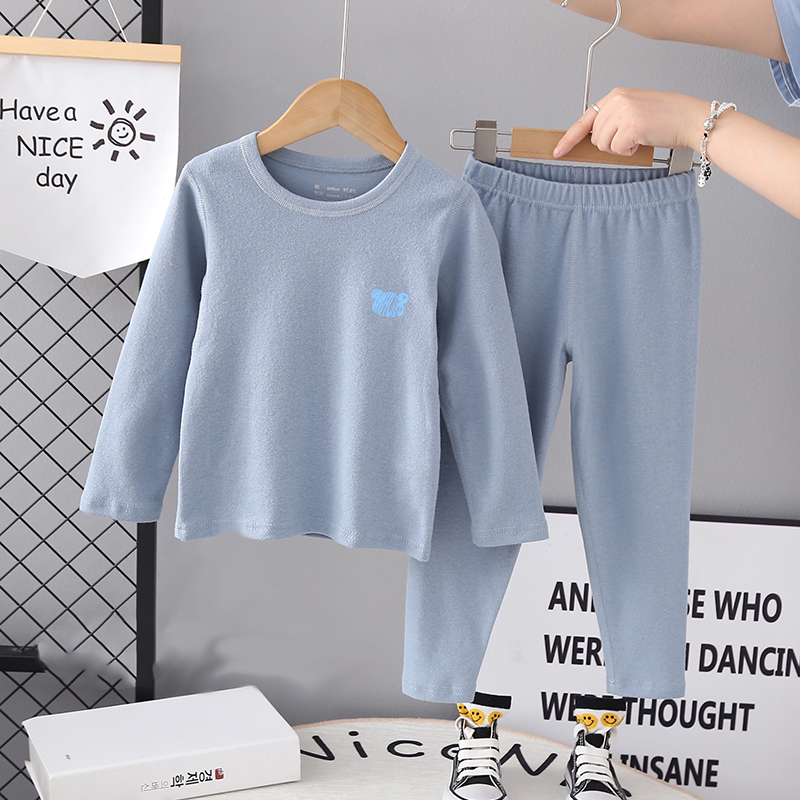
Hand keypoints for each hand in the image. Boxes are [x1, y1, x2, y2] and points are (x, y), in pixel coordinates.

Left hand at [553, 88, 707, 157]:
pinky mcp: (631, 126)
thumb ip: (613, 119)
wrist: (690, 118)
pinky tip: (642, 141)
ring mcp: (623, 112)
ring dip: (620, 148)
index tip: (558, 150)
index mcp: (616, 95)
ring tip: (639, 137)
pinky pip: (617, 150)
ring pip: (604, 145)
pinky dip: (629, 152)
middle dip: (611, 143)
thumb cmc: (666, 118)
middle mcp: (617, 100)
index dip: (570, 137)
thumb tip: (594, 139)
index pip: (585, 119)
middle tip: (632, 136)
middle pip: (595, 137)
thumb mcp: (634, 111)